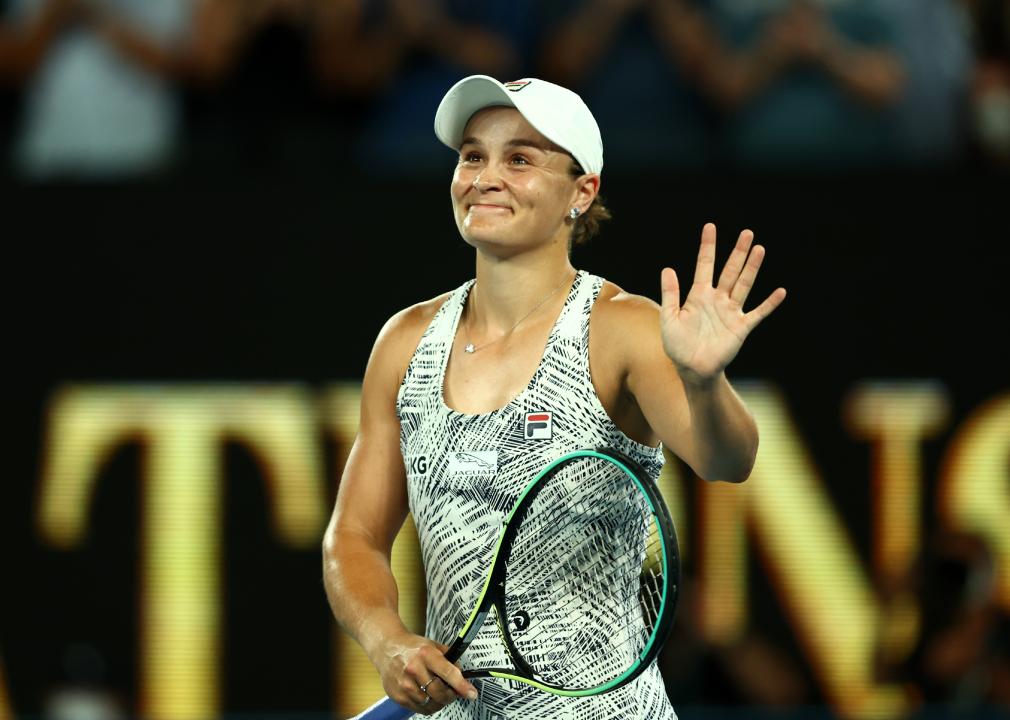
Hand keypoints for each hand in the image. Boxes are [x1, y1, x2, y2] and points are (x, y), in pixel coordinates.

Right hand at [373, 631, 477, 713]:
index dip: (462, 686)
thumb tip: (464, 677)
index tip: (471, 693)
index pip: (449, 673)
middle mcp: (414, 669)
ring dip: (439, 702)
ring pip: (430, 704)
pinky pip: (419, 709)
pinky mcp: (398, 696)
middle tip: (454, 692)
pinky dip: (427, 705)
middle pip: (440, 692)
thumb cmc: (412, 647)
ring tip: (440, 693)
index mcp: (426, 654)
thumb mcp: (433, 645)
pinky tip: (428, 696)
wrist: (386, 648)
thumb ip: (450, 660)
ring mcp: (404, 684)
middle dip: (451, 695)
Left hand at [660, 223, 785, 384]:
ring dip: (752, 268)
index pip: (705, 265)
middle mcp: (717, 300)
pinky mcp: (741, 327)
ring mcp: (730, 312)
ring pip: (744, 285)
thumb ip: (670, 294)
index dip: (707, 246)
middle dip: (738, 252)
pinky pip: (757, 313)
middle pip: (730, 271)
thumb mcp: (669, 318)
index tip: (710, 227)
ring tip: (760, 249)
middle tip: (747, 233)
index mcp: (698, 295)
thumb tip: (667, 268)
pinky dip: (769, 303)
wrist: (692, 369)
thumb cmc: (677, 345)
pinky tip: (780, 292)